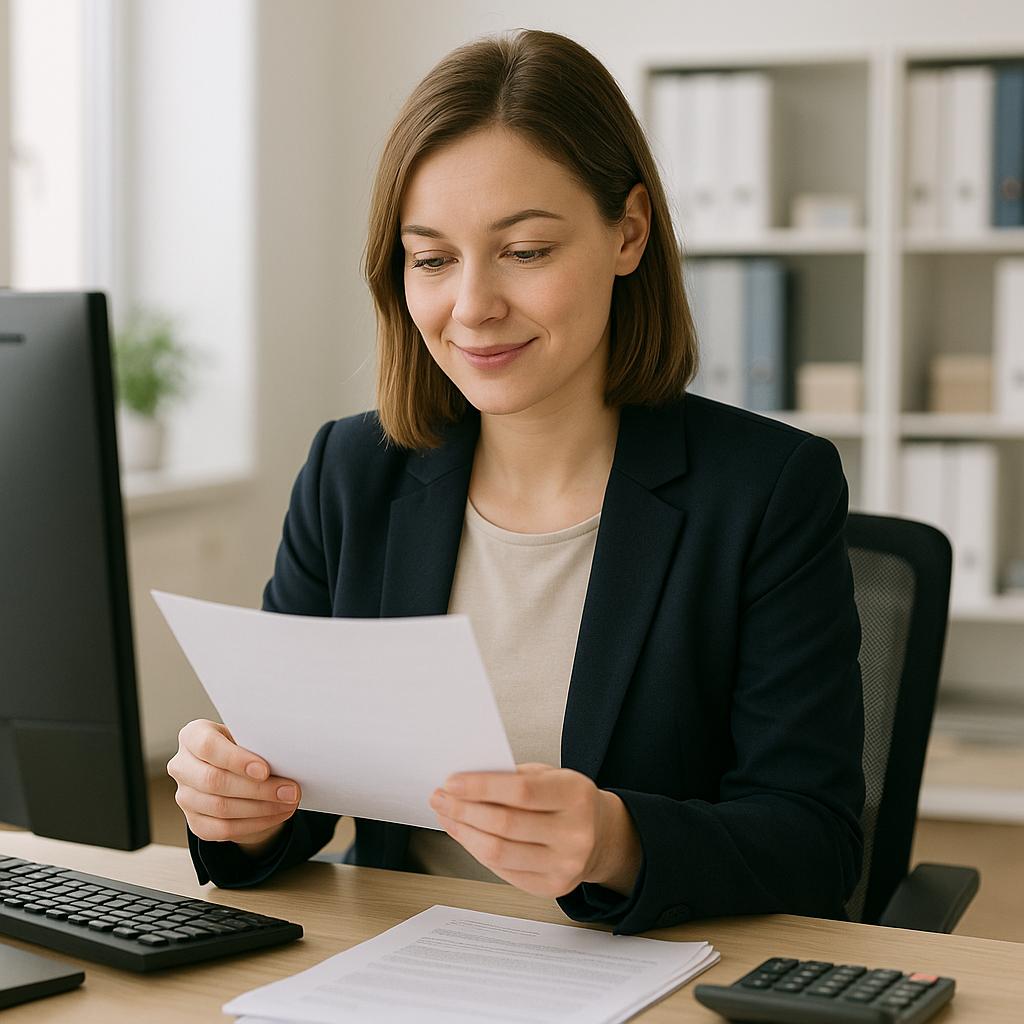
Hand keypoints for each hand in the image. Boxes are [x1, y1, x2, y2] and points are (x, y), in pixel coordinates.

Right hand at [167, 720, 300, 856]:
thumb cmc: (243, 747)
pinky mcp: (194, 821)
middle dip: (257, 788)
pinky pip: (223, 829)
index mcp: (193, 735)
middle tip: (289, 791)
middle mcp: (182, 766)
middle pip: (214, 781)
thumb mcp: (247, 736)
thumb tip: (284, 758)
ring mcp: (185, 796)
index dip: (236, 760)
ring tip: (288, 803)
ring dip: (261, 808)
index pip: (208, 746)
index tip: (265, 770)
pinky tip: (276, 815)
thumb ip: (256, 744)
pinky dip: (254, 824)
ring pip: (220, 808)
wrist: (233, 770)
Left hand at [429, 763, 641, 899]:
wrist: (601, 835)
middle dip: (464, 810)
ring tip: (447, 815)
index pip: (521, 792)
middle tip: (441, 798)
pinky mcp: (553, 887)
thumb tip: (463, 785)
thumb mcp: (551, 775)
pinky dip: (477, 850)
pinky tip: (465, 834)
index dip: (481, 787)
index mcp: (576, 796)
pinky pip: (502, 870)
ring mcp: (565, 865)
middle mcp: (575, 834)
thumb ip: (513, 778)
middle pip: (505, 825)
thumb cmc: (568, 799)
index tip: (452, 782)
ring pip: (498, 853)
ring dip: (463, 832)